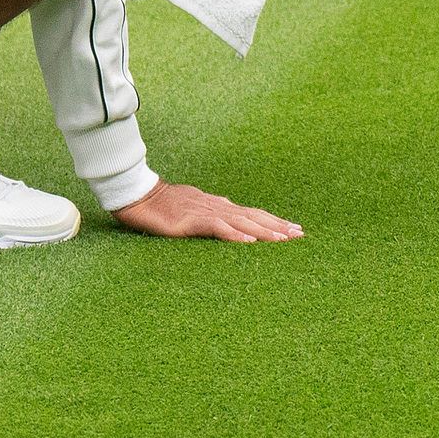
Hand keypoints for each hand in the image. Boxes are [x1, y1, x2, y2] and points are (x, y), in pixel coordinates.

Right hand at [110, 180, 301, 241]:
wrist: (138, 195)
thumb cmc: (163, 204)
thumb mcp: (193, 209)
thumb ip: (213, 214)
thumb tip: (231, 220)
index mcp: (218, 206)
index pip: (252, 214)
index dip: (273, 221)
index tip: (293, 229)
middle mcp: (217, 207)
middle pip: (254, 217)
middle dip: (278, 226)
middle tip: (300, 235)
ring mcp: (205, 213)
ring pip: (242, 222)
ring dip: (265, 231)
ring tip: (284, 239)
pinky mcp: (191, 222)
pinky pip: (218, 228)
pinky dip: (235, 235)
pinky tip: (249, 242)